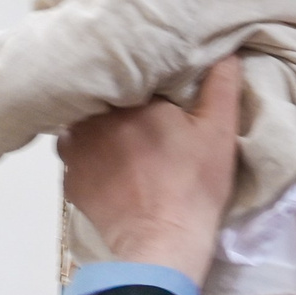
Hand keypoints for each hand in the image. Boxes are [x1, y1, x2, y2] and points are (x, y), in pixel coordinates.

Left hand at [58, 58, 241, 287]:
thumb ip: (221, 85)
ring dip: (96, 130)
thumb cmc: (193, 184)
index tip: (149, 88)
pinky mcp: (70, 182)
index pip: (124, 73)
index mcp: (128, 99)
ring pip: (81, 127)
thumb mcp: (219, 130)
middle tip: (135, 114)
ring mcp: (76, 153)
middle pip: (99, 99)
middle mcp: (93, 120)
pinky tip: (108, 168)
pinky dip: (89, 159)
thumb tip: (224, 52)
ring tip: (117, 140)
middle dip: (113, 103)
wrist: (163, 242)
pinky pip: (75, 158)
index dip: (135, 78)